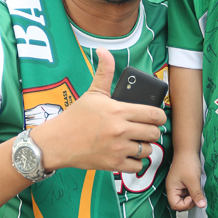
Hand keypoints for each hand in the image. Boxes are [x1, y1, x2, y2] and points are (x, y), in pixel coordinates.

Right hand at [32, 49, 165, 173]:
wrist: (57, 142)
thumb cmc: (75, 117)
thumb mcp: (92, 93)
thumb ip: (104, 72)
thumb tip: (103, 51)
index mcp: (118, 111)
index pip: (153, 114)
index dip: (159, 116)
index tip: (156, 118)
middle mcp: (120, 130)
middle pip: (154, 133)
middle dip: (153, 132)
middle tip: (146, 130)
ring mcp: (117, 148)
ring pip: (147, 150)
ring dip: (145, 147)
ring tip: (137, 142)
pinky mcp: (113, 164)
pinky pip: (138, 166)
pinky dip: (137, 162)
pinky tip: (130, 155)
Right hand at [166, 151, 205, 211]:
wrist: (188, 149)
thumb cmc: (187, 162)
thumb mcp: (193, 180)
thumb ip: (196, 194)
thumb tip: (201, 206)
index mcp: (171, 188)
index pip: (175, 205)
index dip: (184, 205)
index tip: (192, 197)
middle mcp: (174, 189)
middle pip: (179, 204)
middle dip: (189, 202)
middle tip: (197, 195)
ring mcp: (179, 186)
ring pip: (185, 199)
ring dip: (192, 197)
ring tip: (198, 189)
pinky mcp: (184, 183)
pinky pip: (188, 193)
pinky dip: (194, 192)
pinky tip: (198, 187)